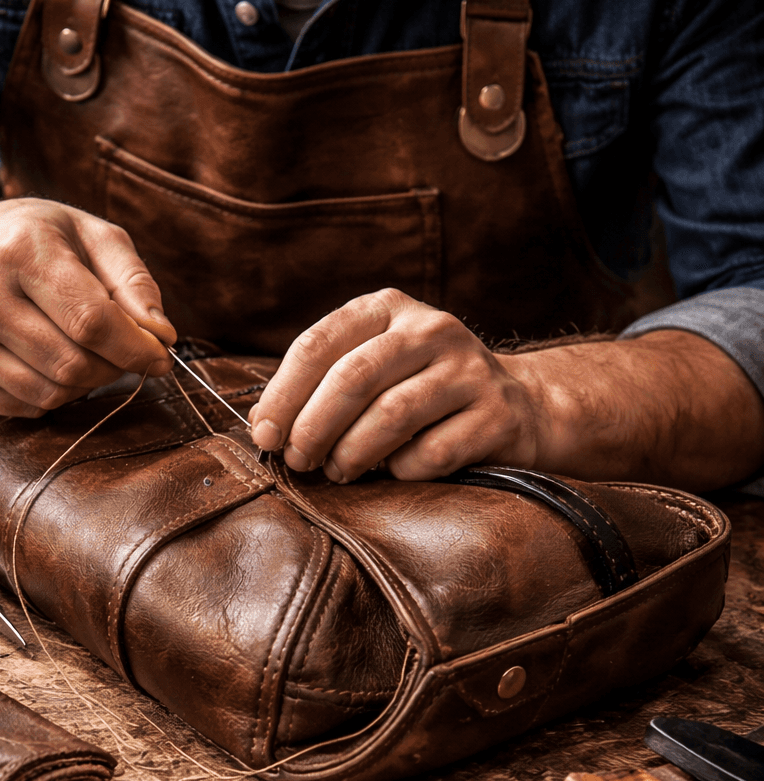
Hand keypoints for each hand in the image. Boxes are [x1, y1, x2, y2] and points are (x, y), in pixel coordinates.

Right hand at [0, 200, 175, 415]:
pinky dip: (52, 394)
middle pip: (73, 365)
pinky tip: (47, 360)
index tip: (160, 355)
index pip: (91, 321)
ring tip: (84, 352)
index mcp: (19, 249)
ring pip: (51, 394)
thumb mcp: (89, 234)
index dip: (136, 348)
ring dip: (85, 384)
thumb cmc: (33, 242)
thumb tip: (162, 336)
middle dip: (112, 367)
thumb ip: (133, 280)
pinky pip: (26, 407)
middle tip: (120, 351)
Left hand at [248, 288, 538, 480]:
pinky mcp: (496, 415)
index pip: (319, 344)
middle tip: (299, 460)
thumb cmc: (423, 391)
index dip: (284, 394)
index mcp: (388, 308)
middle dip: (314, 427)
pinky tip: (394, 472)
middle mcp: (431, 329)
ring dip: (352, 453)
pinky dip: (401, 470)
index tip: (265, 435)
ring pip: (392, 415)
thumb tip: (262, 423)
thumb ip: (319, 386)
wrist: (518, 406)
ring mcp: (469, 370)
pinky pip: (432, 452)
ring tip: (338, 471)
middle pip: (353, 378)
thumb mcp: (374, 367)